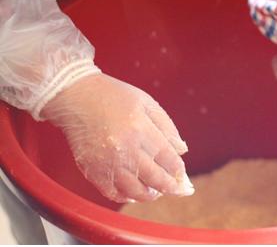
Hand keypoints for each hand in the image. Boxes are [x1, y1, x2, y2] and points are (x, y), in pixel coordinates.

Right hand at [41, 74, 193, 202]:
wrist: (76, 96)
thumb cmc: (113, 96)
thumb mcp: (147, 102)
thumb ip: (168, 127)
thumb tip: (182, 150)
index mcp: (141, 129)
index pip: (168, 159)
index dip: (178, 170)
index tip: (182, 175)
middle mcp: (125, 149)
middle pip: (155, 178)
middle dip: (171, 187)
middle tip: (178, 190)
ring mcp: (107, 162)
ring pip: (135, 190)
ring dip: (150, 195)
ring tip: (156, 191)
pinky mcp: (92, 170)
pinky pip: (113, 193)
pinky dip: (126, 197)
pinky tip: (133, 193)